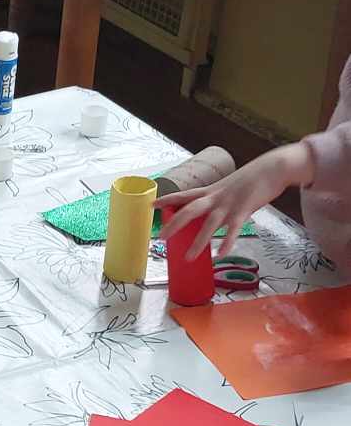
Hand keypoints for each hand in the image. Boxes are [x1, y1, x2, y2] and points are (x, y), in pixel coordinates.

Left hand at [157, 143, 311, 258]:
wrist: (273, 167)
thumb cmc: (252, 179)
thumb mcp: (229, 188)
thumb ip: (219, 202)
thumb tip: (212, 217)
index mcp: (211, 191)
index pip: (184, 195)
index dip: (167, 200)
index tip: (151, 206)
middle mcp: (216, 197)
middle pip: (189, 210)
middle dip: (174, 224)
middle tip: (160, 238)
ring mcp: (230, 203)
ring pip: (209, 224)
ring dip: (198, 242)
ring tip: (188, 258)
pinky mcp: (245, 209)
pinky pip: (234, 229)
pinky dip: (227, 242)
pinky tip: (220, 255)